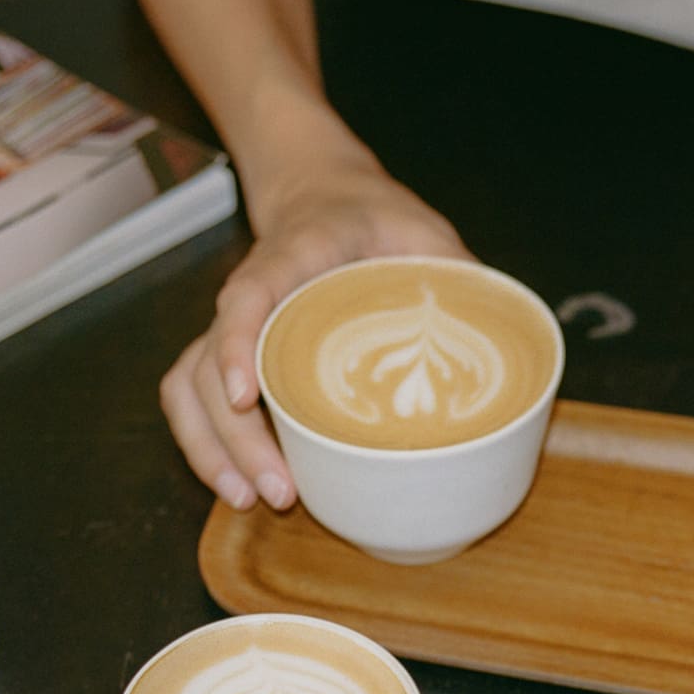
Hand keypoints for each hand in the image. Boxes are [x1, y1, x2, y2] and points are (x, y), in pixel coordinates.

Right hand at [160, 157, 469, 509]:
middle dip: (236, 437)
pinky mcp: (229, 352)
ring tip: (250, 498)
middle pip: (206, 365)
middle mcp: (251, 293)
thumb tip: (504, 337)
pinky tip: (239, 485)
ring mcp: (233, 326)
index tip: (246, 396)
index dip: (238, 344)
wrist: (325, 195)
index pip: (250, 295)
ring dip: (213, 450)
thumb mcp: (425, 232)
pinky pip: (191, 397)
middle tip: (281, 489)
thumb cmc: (375, 218)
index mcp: (296, 255)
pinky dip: (206, 444)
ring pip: (189, 388)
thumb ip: (458, 275)